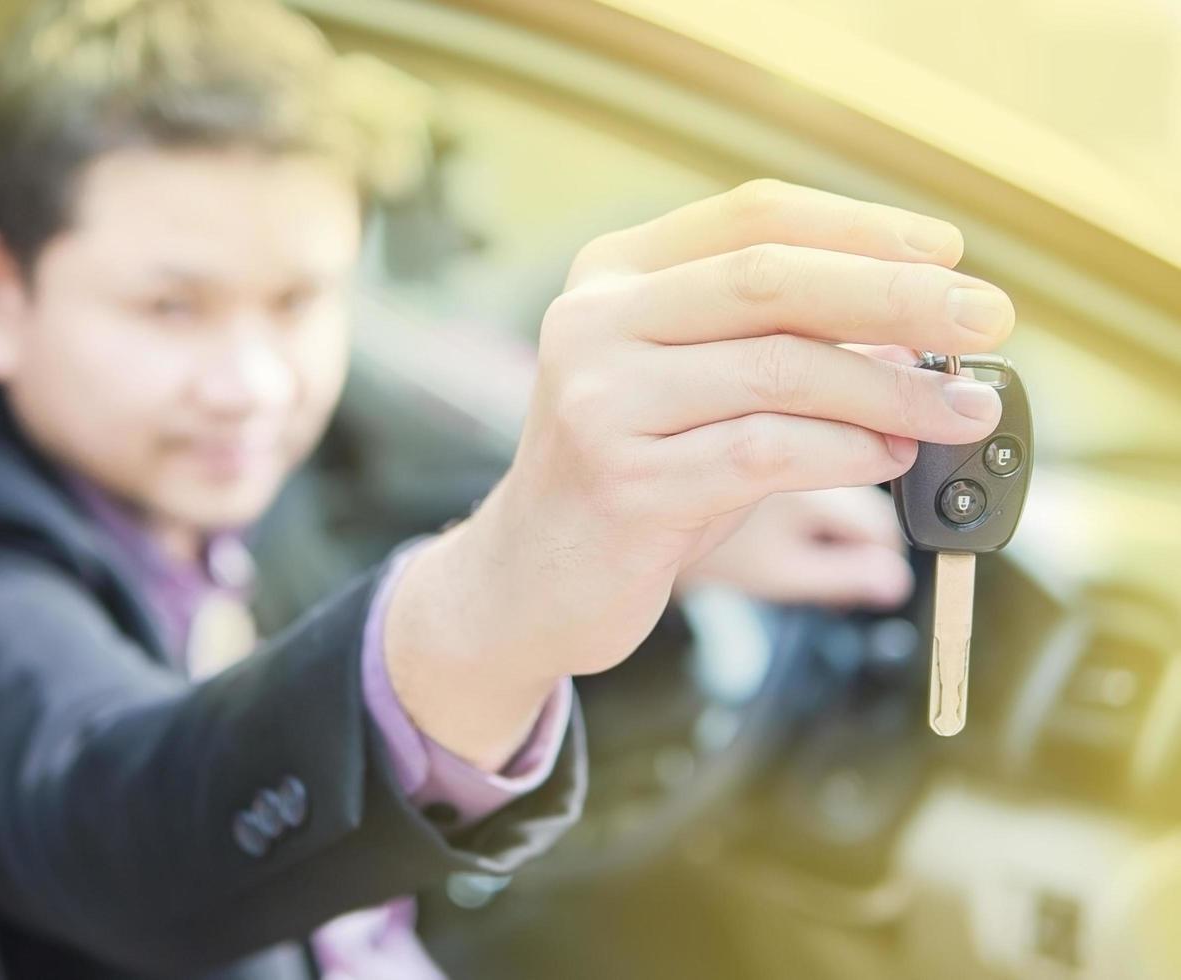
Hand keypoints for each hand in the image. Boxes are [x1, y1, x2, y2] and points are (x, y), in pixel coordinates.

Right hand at [386, 179, 1013, 767]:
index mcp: (611, 275)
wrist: (530, 577)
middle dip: (897, 294)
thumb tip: (916, 319)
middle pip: (771, 278)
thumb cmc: (632, 470)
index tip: (946, 252)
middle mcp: (595, 323)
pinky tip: (891, 459)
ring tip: (955, 411)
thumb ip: (770, 338)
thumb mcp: (684, 381)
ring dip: (892, 388)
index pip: (751, 214)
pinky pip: (767, 452)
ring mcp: (601, 402)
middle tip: (986, 316)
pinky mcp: (625, 483)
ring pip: (779, 368)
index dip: (861, 226)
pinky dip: (850, 452)